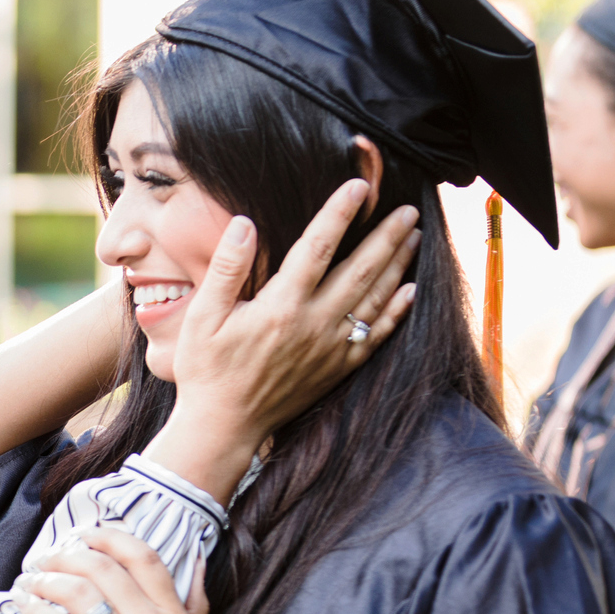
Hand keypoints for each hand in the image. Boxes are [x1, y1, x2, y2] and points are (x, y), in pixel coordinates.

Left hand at [15, 528, 206, 613]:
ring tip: (30, 580)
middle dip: (67, 555)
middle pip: (104, 568)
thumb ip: (196, 602)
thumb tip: (200, 558)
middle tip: (47, 558)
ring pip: (78, 593)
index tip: (84, 535)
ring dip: (46, 579)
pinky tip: (23, 604)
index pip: (142, 557)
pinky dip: (35, 609)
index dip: (110, 538)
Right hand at [146, 177, 420, 498]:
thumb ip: (226, 269)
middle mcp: (313, 324)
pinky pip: (376, 335)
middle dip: (386, 235)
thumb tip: (245, 224)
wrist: (224, 427)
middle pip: (360, 269)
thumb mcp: (202, 317)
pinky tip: (409, 291)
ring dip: (397, 265)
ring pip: (375, 298)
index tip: (358, 187)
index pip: (317, 247)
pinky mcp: (337, 369)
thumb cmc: (207, 370)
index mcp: (280, 306)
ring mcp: (330, 348)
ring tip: (412, 237)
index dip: (339, 213)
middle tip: (408, 209)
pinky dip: (396, 311)